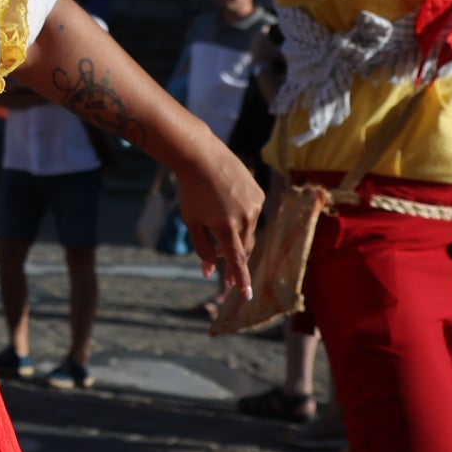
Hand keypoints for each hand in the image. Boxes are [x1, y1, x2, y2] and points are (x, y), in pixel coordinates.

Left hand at [172, 140, 261, 296]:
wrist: (201, 156)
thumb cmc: (191, 191)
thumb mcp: (191, 222)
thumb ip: (202, 248)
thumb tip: (209, 271)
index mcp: (226, 227)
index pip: (237, 261)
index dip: (241, 279)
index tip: (246, 295)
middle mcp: (245, 218)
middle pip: (243, 248)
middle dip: (233, 260)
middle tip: (222, 270)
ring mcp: (255, 205)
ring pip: (248, 232)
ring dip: (235, 238)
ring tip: (217, 228)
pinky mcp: (259, 194)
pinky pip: (252, 214)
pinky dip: (241, 218)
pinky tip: (226, 206)